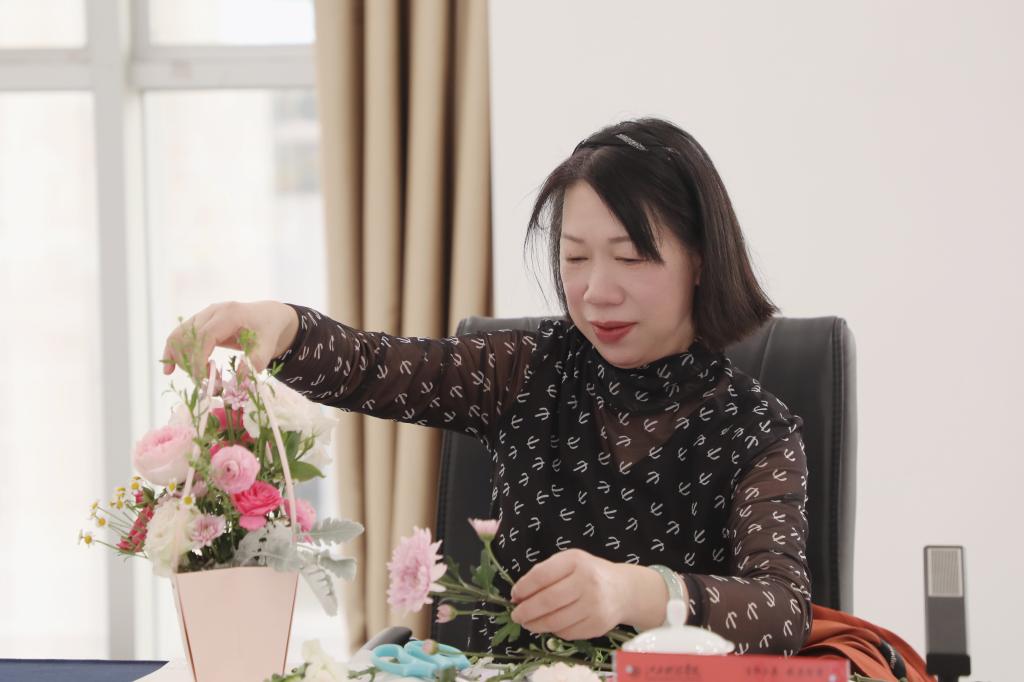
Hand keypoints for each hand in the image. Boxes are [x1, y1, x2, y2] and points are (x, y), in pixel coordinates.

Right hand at [161, 301, 298, 377]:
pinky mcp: (198, 321)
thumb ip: (254, 363)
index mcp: (230, 314)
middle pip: (188, 338)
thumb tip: (237, 383)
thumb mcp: (267, 348)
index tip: (202, 380)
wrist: (268, 316)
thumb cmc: (267, 332)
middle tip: (209, 381)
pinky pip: (179, 335)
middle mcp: (213, 311)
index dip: (198, 360)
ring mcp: (203, 314)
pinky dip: (172, 352)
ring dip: (183, 360)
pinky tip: (169, 370)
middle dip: (192, 363)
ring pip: (179, 337)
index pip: (204, 337)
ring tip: (202, 376)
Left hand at [509, 549, 628, 640]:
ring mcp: (594, 605)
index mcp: (576, 561)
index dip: (523, 588)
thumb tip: (518, 596)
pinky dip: (553, 631)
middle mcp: (587, 582)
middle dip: (526, 611)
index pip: (542, 576)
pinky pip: (567, 632)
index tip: (514, 596)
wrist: (623, 590)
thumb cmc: (589, 573)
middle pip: (547, 601)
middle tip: (516, 616)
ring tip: (528, 623)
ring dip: (536, 625)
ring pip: (556, 621)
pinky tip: (550, 625)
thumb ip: (544, 574)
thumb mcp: (569, 563)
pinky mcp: (597, 625)